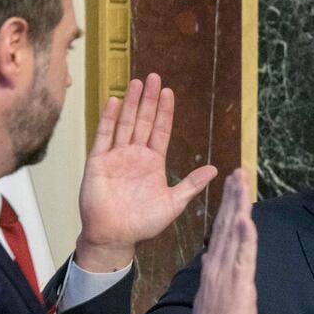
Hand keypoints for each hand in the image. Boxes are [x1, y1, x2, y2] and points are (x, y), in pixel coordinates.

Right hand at [75, 74, 216, 271]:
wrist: (115, 237)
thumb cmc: (143, 223)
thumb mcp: (173, 203)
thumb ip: (191, 184)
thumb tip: (214, 169)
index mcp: (153, 162)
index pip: (161, 130)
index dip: (165, 111)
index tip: (169, 92)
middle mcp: (135, 155)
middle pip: (143, 121)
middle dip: (149, 99)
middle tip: (154, 77)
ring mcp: (116, 156)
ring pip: (125, 123)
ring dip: (131, 103)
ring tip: (137, 82)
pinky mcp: (98, 161)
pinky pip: (104, 136)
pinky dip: (109, 119)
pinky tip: (115, 102)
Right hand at [187, 168, 257, 313]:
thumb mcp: (213, 295)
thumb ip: (213, 273)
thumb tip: (210, 255)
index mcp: (214, 267)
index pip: (221, 230)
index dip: (227, 206)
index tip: (232, 184)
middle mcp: (218, 264)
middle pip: (226, 223)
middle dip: (233, 196)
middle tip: (238, 171)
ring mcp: (227, 272)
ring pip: (234, 232)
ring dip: (238, 206)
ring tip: (241, 182)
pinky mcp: (238, 284)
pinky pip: (242, 256)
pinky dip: (244, 237)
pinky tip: (245, 218)